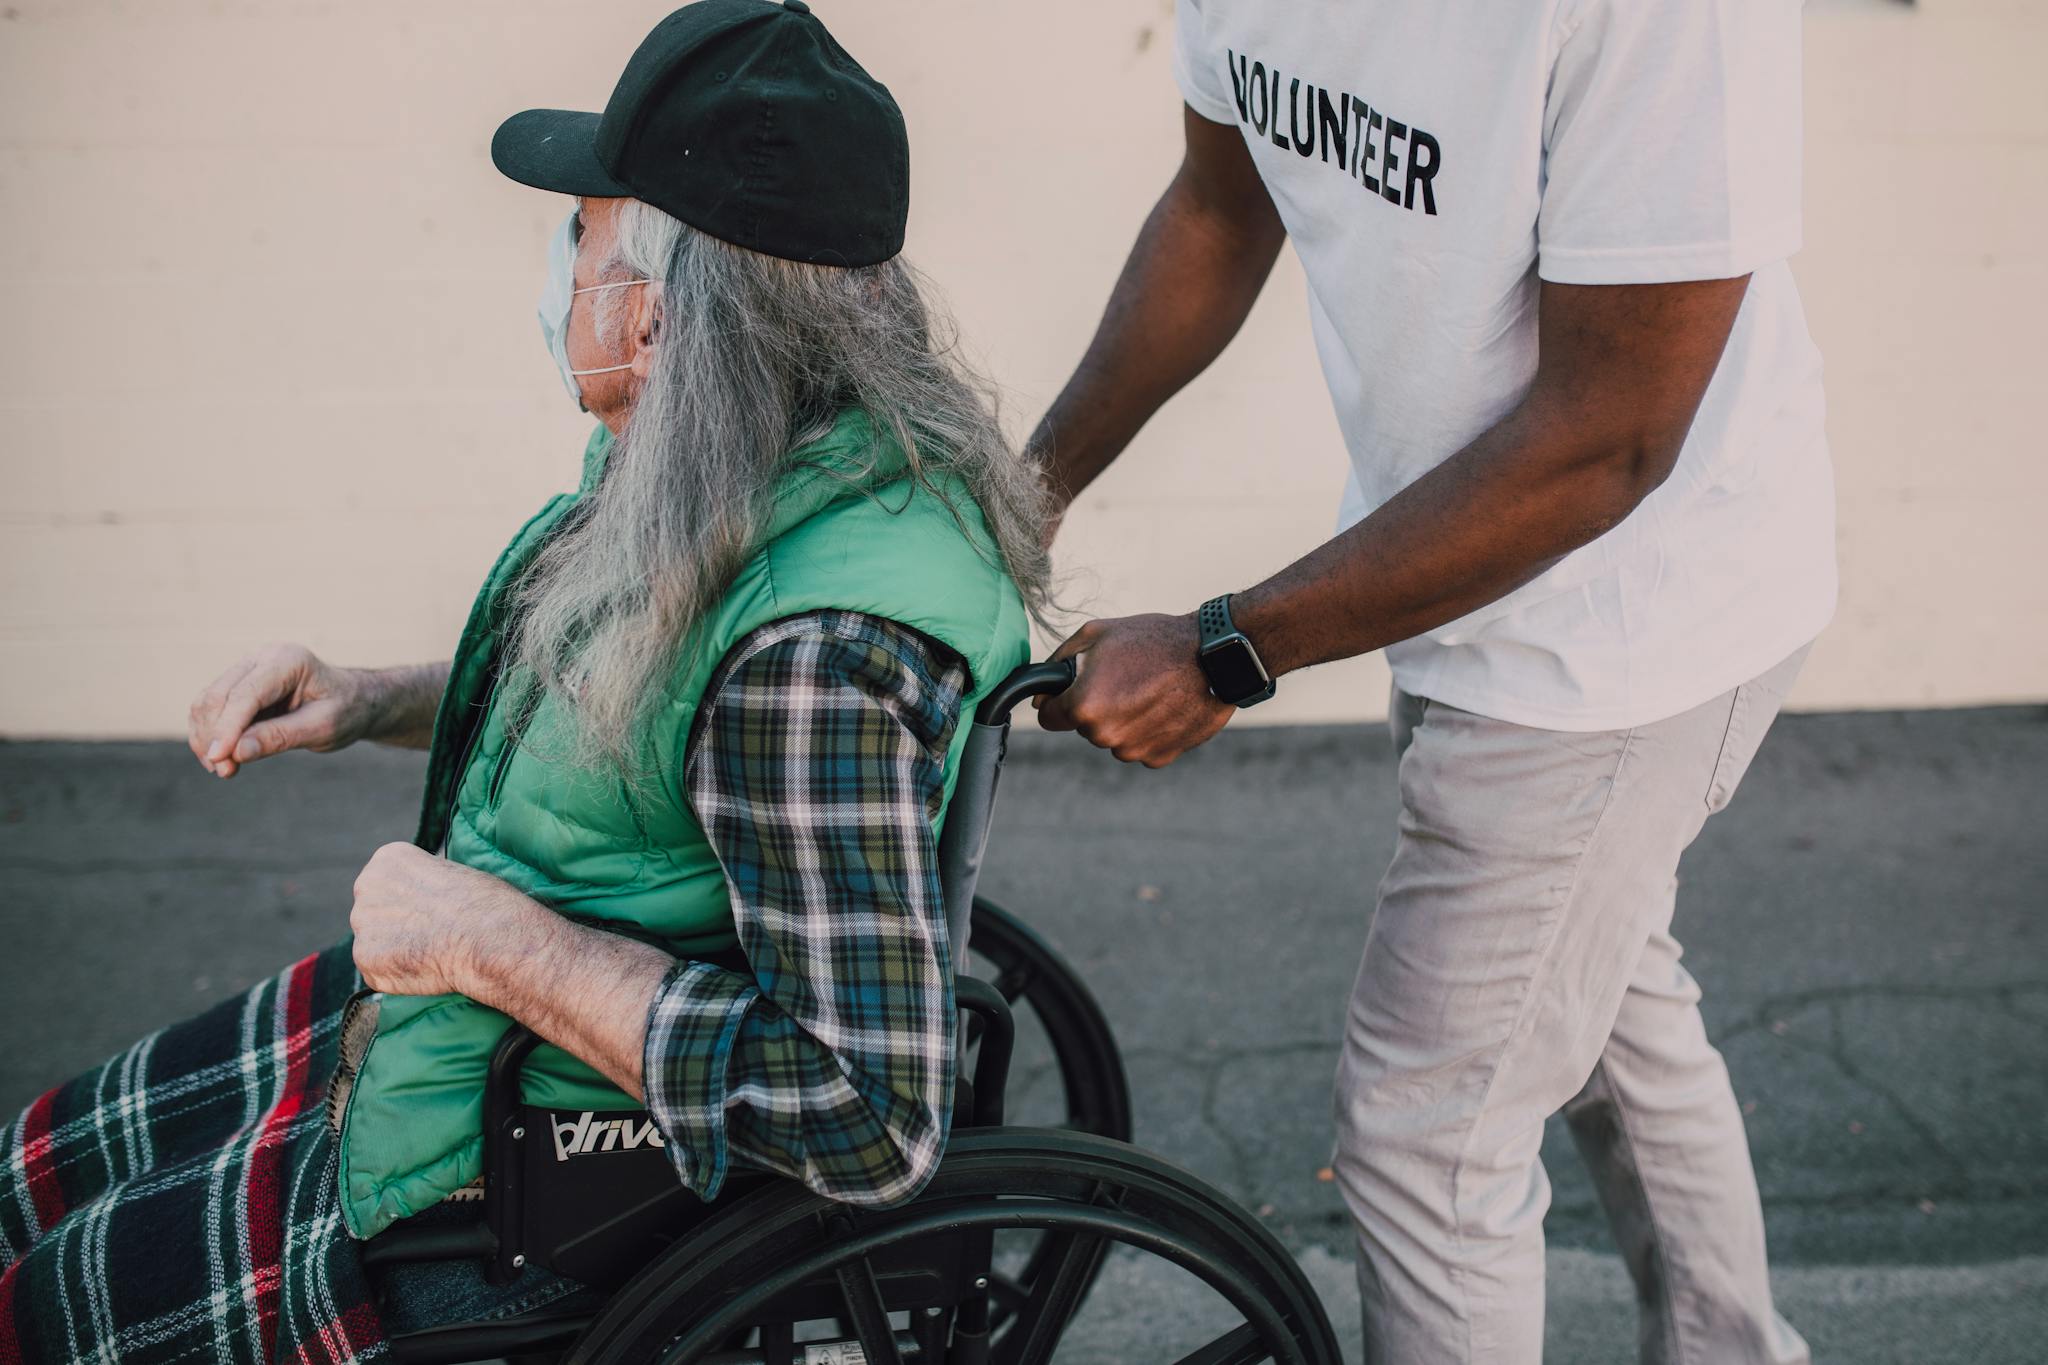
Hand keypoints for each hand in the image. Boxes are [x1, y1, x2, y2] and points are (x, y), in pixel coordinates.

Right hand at [187, 642, 380, 777]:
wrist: (354, 701)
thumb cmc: (345, 711)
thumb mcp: (322, 728)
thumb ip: (280, 737)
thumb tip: (236, 752)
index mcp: (289, 661)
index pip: (246, 694)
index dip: (227, 728)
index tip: (219, 760)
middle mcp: (262, 657)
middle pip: (219, 696)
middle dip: (214, 737)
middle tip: (224, 772)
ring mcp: (247, 668)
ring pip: (207, 702)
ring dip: (206, 737)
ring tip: (224, 769)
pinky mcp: (238, 684)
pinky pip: (211, 708)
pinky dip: (209, 734)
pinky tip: (221, 758)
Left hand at [350, 842, 547, 998]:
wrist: (489, 938)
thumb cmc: (485, 903)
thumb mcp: (453, 873)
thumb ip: (425, 884)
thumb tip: (421, 902)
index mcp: (388, 858)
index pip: (388, 881)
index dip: (413, 899)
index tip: (434, 909)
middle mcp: (366, 884)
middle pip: (375, 910)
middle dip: (397, 924)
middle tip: (430, 935)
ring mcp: (362, 923)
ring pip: (374, 942)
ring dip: (396, 950)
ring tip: (431, 952)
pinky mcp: (365, 958)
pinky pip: (377, 970)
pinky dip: (397, 974)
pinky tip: (424, 968)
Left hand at [1032, 613, 1234, 766]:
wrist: (1214, 656)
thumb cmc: (1155, 640)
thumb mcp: (1096, 634)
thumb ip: (1058, 664)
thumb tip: (1041, 694)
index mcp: (1084, 707)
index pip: (1048, 718)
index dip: (1058, 701)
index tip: (1072, 691)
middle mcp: (1106, 735)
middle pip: (1084, 727)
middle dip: (1096, 706)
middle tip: (1124, 679)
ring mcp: (1134, 750)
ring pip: (1114, 738)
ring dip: (1124, 720)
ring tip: (1149, 689)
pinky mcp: (1160, 758)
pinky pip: (1142, 746)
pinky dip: (1149, 731)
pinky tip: (1165, 706)